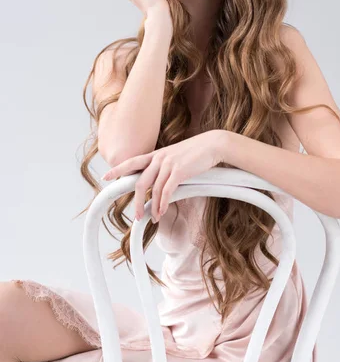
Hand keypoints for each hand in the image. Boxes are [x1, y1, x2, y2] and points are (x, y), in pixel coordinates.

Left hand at [101, 130, 225, 221]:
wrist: (212, 144)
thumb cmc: (196, 152)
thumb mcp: (176, 156)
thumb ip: (165, 167)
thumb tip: (159, 183)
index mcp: (156, 154)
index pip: (132, 162)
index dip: (117, 170)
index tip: (105, 177)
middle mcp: (159, 158)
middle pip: (140, 182)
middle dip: (135, 201)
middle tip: (136, 215)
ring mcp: (168, 164)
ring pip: (154, 190)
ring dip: (153, 207)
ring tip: (154, 217)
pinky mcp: (179, 171)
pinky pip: (166, 191)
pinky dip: (163, 203)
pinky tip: (162, 211)